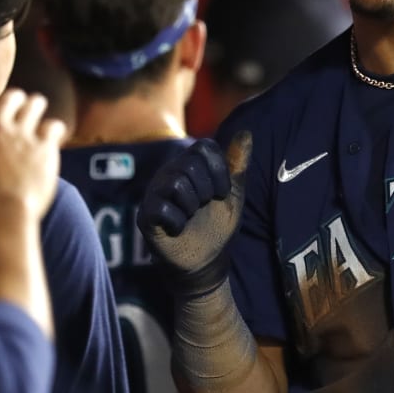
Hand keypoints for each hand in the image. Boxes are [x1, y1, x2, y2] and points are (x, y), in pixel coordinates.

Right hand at [0, 89, 65, 227]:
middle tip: (18, 103)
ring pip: (34, 105)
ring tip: (38, 106)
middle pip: (9, 98)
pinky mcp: (45, 146)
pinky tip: (56, 133)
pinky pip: (54, 127)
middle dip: (14, 100)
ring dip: (36, 105)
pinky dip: (55, 128)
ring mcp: (22, 134)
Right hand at [136, 134, 249, 294]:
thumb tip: (246, 132)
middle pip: (190, 165)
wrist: (206, 260)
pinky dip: (178, 221)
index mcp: (189, 164)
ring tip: (190, 216)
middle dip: (206, 190)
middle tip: (203, 206)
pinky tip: (178, 228)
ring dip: (192, 206)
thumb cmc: (218, 224)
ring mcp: (154, 193)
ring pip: (176, 183)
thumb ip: (238, 163)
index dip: (220, 171)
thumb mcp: (233, 193)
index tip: (221, 192)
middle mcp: (168, 173)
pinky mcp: (146, 215)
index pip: (204, 147)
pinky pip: (162, 207)